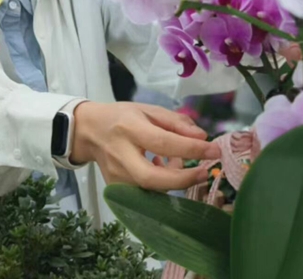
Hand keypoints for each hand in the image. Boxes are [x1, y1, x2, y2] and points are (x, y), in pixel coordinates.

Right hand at [71, 102, 218, 191]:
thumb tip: (202, 137)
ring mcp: (116, 175)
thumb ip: (176, 122)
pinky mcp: (116, 188)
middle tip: (205, 172)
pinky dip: (162, 182)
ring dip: (174, 179)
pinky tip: (163, 167)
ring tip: (180, 163)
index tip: (214, 150)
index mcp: (129, 128)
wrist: (88, 131)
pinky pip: (146, 191)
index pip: (163, 142)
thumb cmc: (121, 117)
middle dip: (184, 179)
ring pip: (151, 189)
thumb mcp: (148, 110)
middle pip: (153, 178)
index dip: (191, 149)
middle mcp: (120, 154)